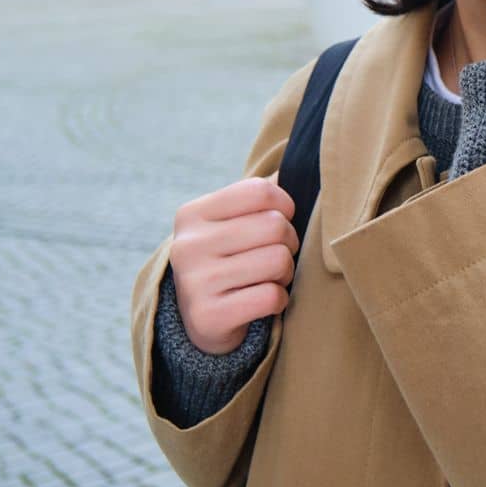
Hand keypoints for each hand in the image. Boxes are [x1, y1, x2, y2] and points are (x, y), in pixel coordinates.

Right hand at [168, 171, 299, 354]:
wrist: (199, 320)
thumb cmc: (226, 258)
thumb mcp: (230, 222)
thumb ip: (258, 196)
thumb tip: (297, 166)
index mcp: (192, 214)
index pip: (260, 191)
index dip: (284, 205)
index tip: (280, 219)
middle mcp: (188, 246)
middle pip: (275, 226)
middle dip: (289, 242)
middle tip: (277, 254)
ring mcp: (195, 282)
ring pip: (278, 261)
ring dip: (286, 272)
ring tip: (269, 277)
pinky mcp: (209, 317)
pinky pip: (272, 296)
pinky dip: (279, 299)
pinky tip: (263, 300)